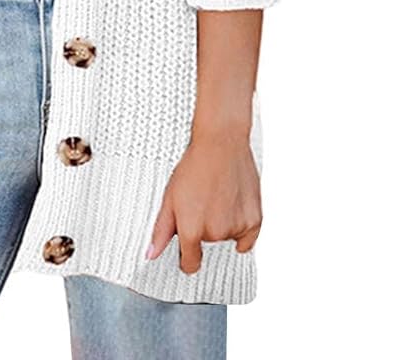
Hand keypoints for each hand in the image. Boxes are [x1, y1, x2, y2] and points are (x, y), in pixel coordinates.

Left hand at [146, 128, 261, 273]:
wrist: (221, 144)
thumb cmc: (193, 166)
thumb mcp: (169, 197)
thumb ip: (161, 230)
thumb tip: (152, 254)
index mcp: (192, 230)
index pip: (190, 263)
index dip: (186, 258)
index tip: (186, 251)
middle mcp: (216, 233)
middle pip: (208, 245)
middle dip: (203, 229)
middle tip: (201, 202)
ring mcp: (237, 228)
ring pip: (227, 239)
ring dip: (222, 225)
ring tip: (216, 197)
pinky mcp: (255, 221)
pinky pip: (246, 238)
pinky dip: (240, 226)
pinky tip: (231, 205)